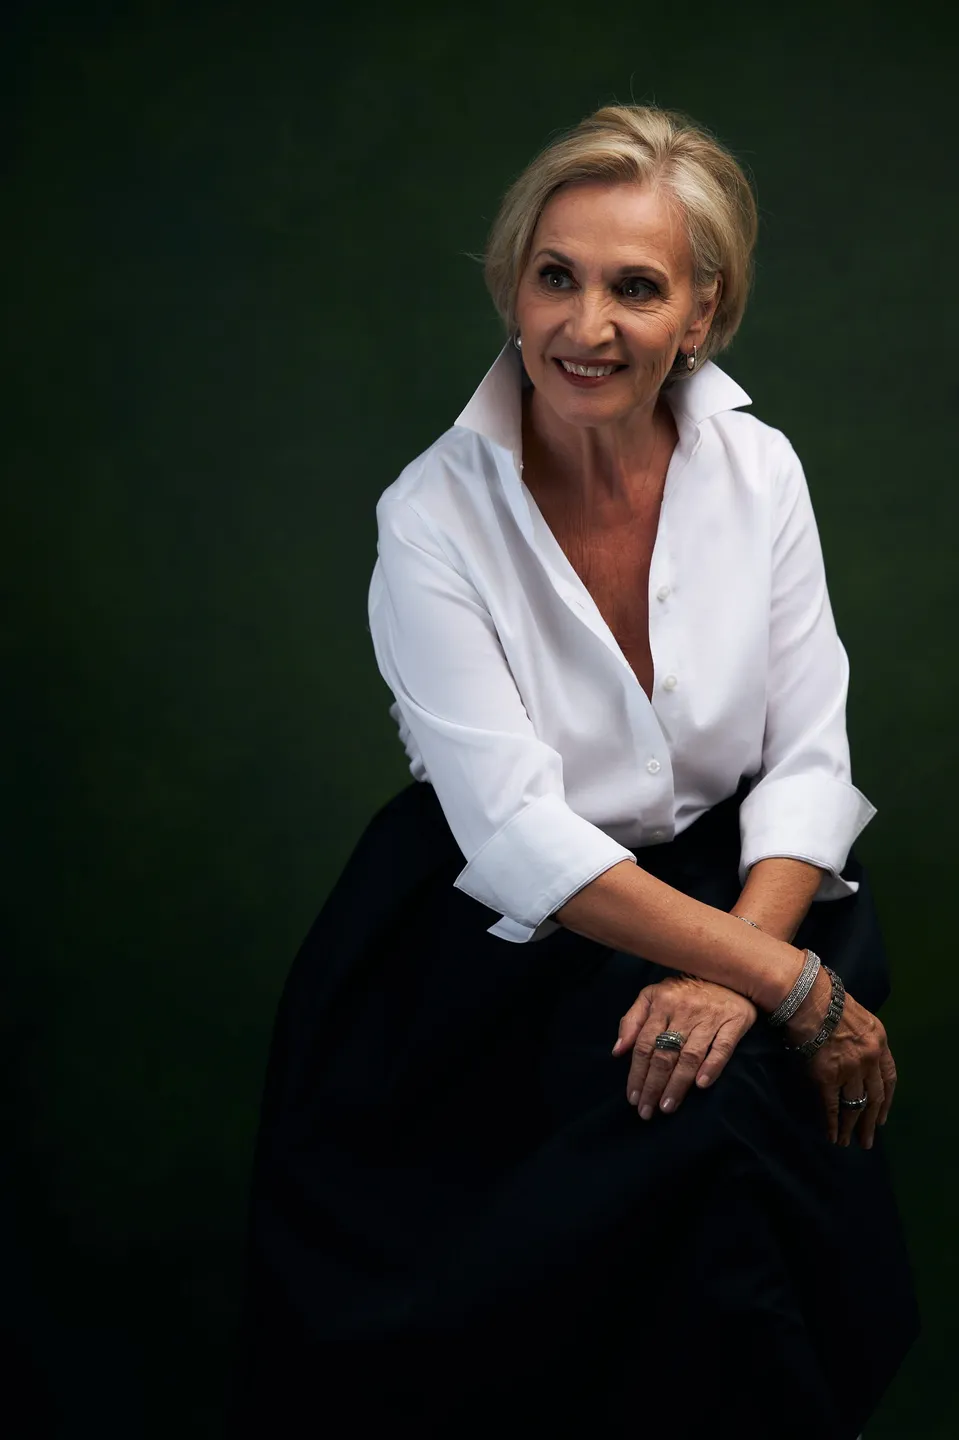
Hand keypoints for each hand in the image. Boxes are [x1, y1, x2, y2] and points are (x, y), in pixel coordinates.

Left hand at [612, 975, 757, 1120]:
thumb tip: (617, 1051)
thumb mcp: (652, 996)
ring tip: (667, 1106)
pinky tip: (701, 1084)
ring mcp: (709, 1017)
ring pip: (689, 1055)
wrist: (729, 975)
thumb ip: (632, 1020)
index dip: (636, 1073)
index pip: (645, 1044)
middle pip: (664, 1053)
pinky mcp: (734, 1022)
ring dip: (677, 1084)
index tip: (632, 1097)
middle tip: (646, 1110)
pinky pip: (722, 1048)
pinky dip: (711, 1066)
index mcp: (662, 1003)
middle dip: (653, 1085)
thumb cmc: (684, 991)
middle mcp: (684, 1010)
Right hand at [784, 966, 896, 1148]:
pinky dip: (834, 1124)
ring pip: (855, 1106)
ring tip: (850, 1142)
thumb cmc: (823, 998)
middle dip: (872, 1121)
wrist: (805, 995)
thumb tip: (851, 1051)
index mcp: (878, 1041)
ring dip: (854, 1127)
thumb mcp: (855, 1014)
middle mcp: (869, 1058)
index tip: (882, 1115)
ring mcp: (849, 1069)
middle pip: (875, 1097)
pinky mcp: (827, 1076)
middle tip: (869, 1139)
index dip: (886, 1100)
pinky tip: (833, 1135)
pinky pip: (832, 1107)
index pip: (889, 1077)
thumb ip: (859, 1036)